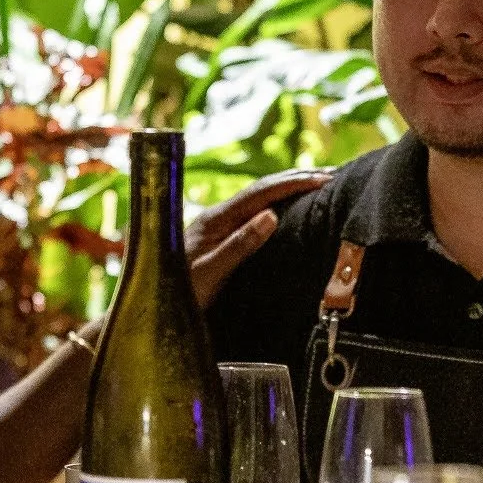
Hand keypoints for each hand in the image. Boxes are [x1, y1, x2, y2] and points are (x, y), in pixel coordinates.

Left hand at [185, 169, 330, 306]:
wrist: (152, 306)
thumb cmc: (177, 293)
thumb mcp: (210, 272)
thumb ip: (239, 245)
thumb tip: (272, 215)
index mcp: (215, 219)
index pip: (260, 193)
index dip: (293, 183)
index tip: (323, 179)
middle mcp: (217, 218)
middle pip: (261, 190)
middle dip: (295, 180)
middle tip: (330, 175)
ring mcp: (217, 228)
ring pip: (258, 201)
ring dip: (287, 190)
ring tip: (314, 185)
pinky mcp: (219, 240)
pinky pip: (253, 216)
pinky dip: (276, 207)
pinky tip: (286, 211)